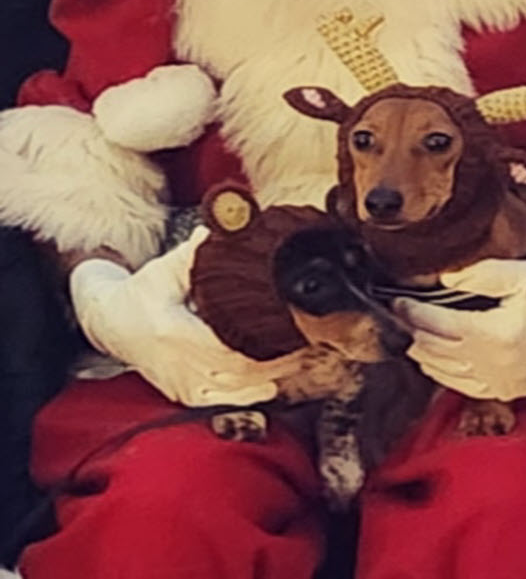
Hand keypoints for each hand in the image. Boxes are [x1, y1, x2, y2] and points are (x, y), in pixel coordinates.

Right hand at [70, 227, 301, 405]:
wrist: (113, 324)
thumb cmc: (142, 295)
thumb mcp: (164, 270)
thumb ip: (194, 254)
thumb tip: (220, 229)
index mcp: (175, 334)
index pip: (229, 350)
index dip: (264, 347)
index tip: (290, 332)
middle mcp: (179, 367)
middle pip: (242, 373)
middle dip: (278, 361)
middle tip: (306, 343)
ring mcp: (184, 386)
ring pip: (240, 391)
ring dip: (272, 376)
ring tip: (297, 356)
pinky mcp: (188, 397)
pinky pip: (229, 402)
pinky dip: (255, 392)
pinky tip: (274, 377)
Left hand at [393, 259, 525, 400]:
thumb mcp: (523, 274)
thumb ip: (480, 275)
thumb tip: (445, 279)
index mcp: (495, 333)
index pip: (437, 326)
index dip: (412, 314)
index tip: (398, 303)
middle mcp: (496, 363)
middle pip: (437, 352)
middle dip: (414, 333)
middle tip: (403, 318)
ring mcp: (503, 381)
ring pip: (447, 374)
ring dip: (426, 356)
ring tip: (414, 338)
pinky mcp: (512, 389)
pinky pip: (467, 388)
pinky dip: (447, 375)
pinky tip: (440, 363)